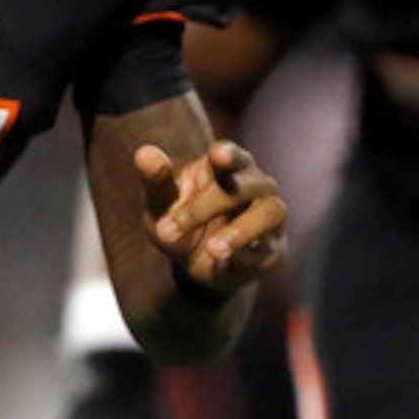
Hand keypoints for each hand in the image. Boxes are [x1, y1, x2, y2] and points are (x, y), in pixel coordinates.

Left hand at [138, 138, 286, 297]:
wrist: (195, 266)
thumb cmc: (178, 221)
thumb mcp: (160, 205)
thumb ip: (156, 181)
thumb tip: (143, 152)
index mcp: (227, 166)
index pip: (231, 154)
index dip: (227, 154)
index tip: (218, 154)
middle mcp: (256, 185)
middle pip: (242, 186)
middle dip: (203, 208)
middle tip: (168, 231)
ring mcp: (269, 215)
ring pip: (270, 212)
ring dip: (241, 231)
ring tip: (214, 250)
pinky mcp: (275, 249)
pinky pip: (268, 251)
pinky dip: (246, 258)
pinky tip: (222, 265)